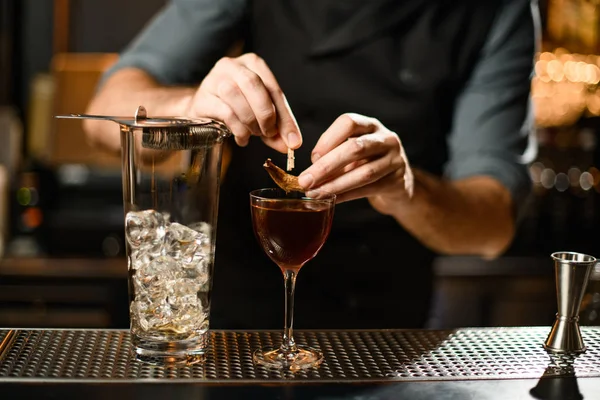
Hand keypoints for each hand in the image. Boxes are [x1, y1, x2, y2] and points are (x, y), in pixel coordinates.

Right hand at [185, 53, 301, 152]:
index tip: (293, 140)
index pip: (273, 88)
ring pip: (235, 96)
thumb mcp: (261, 113)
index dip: (285, 116)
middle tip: (270, 133)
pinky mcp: (203, 98)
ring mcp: (214, 79)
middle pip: (253, 84)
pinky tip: (241, 138)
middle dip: (266, 113)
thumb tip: (291, 144)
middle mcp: (232, 66)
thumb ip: (277, 126)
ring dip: (250, 121)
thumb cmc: (237, 107)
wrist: (204, 110)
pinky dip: (238, 129)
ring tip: (254, 134)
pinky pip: (224, 112)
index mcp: (253, 64)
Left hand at [298, 113, 413, 210]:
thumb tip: (308, 173)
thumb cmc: (367, 165)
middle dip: (326, 166)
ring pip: (363, 173)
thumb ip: (332, 157)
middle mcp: (386, 139)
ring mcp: (395, 160)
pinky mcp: (397, 181)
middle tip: (305, 181)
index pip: (348, 123)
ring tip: (314, 193)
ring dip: (335, 185)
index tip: (311, 158)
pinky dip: (346, 196)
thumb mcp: (351, 155)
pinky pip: (368, 189)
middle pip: (355, 148)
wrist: (397, 184)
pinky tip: (331, 200)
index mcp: (371, 125)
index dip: (328, 139)